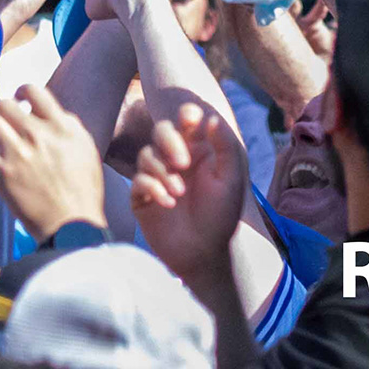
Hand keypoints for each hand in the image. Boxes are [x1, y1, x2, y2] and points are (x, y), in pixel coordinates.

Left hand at [0, 85, 105, 241]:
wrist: (73, 226)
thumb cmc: (83, 191)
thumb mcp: (87, 150)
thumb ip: (71, 127)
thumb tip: (56, 113)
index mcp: (62, 127)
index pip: (34, 91)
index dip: (22, 91)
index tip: (20, 100)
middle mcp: (38, 136)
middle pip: (4, 104)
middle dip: (4, 113)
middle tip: (7, 125)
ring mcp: (19, 154)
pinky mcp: (3, 175)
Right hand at [131, 104, 245, 280]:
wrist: (204, 253)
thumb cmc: (221, 216)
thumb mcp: (230, 180)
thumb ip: (225, 147)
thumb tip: (211, 117)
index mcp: (197, 150)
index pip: (186, 121)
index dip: (186, 114)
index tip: (191, 119)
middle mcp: (174, 159)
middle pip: (160, 131)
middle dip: (169, 141)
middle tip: (183, 162)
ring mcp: (156, 177)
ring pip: (147, 155)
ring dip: (163, 171)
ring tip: (180, 193)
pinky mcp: (142, 196)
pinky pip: (139, 180)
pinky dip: (153, 188)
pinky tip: (169, 203)